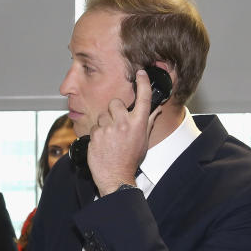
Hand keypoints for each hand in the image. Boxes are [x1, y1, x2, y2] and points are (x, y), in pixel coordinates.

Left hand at [87, 69, 161, 195]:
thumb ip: (148, 122)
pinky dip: (97, 133)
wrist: (115, 177)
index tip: (140, 73)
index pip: (143, 97)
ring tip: (109, 137)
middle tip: (117, 123)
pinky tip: (102, 143)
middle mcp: (124, 123)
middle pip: (116, 103)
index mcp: (139, 123)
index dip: (142, 82)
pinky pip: (94, 127)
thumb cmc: (130, 160)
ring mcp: (108, 128)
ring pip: (103, 115)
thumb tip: (156, 109)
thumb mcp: (143, 141)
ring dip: (105, 123)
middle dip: (115, 110)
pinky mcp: (95, 134)